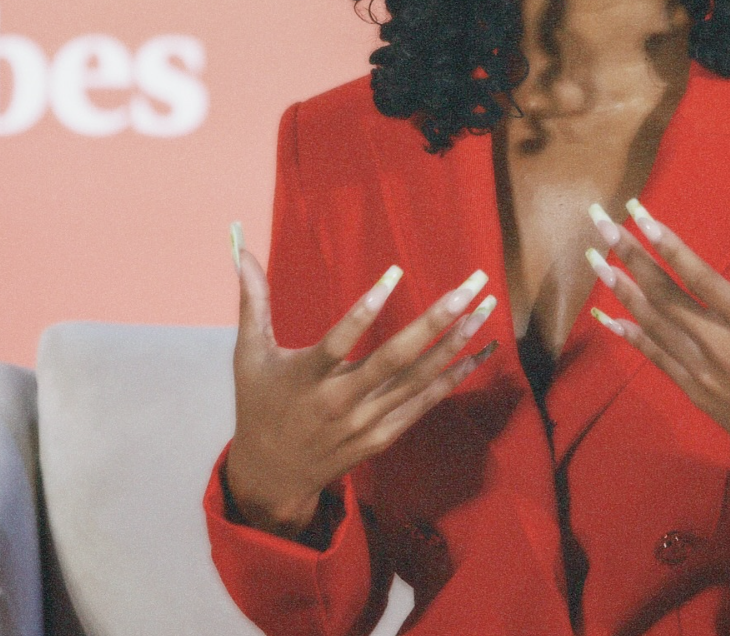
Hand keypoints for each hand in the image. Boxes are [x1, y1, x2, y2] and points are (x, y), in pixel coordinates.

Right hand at [225, 234, 497, 538]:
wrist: (273, 477)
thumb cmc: (260, 403)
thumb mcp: (249, 355)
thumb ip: (253, 301)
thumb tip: (242, 251)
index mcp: (307, 376)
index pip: (339, 340)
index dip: (365, 309)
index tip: (394, 273)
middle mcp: (340, 401)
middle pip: (395, 359)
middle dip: (438, 320)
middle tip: (471, 286)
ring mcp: (366, 422)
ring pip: (419, 380)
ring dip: (457, 343)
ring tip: (486, 308)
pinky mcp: (383, 436)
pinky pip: (425, 403)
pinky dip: (453, 377)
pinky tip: (478, 351)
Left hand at [586, 203, 729, 498]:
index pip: (700, 277)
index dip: (668, 244)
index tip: (640, 215)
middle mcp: (720, 346)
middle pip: (664, 295)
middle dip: (629, 256)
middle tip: (600, 224)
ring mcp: (702, 371)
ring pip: (651, 323)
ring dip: (619, 289)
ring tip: (593, 258)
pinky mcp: (694, 391)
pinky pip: (653, 357)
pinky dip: (627, 334)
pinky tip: (604, 315)